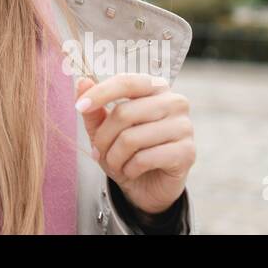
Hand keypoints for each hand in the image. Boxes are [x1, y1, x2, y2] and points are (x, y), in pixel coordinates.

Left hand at [74, 73, 194, 216]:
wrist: (148, 186)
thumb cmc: (126, 150)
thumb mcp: (104, 129)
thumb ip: (94, 107)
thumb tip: (82, 81)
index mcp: (155, 86)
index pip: (126, 82)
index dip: (100, 93)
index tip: (79, 106)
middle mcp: (174, 102)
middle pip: (124, 113)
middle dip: (103, 137)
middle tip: (98, 151)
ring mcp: (184, 126)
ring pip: (131, 138)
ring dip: (114, 156)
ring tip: (115, 163)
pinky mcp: (188, 152)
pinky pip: (144, 158)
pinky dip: (129, 169)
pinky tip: (131, 171)